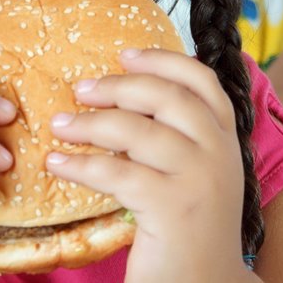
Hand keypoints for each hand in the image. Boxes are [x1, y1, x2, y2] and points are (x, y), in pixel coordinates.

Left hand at [46, 49, 251, 282]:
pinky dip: (81, 165)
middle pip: (167, 97)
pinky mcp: (173, 209)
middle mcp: (219, 153)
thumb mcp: (197, 174)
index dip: (163, 60)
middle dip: (118, 87)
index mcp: (225, 139)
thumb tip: (124, 103)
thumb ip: (178, 138)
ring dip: (90, 124)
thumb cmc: (192, 227)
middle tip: (79, 89)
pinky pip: (118, 174)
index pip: (202, 81)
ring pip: (138, 131)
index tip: (125, 55)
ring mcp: (200, 180)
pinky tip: (57, 164)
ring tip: (58, 125)